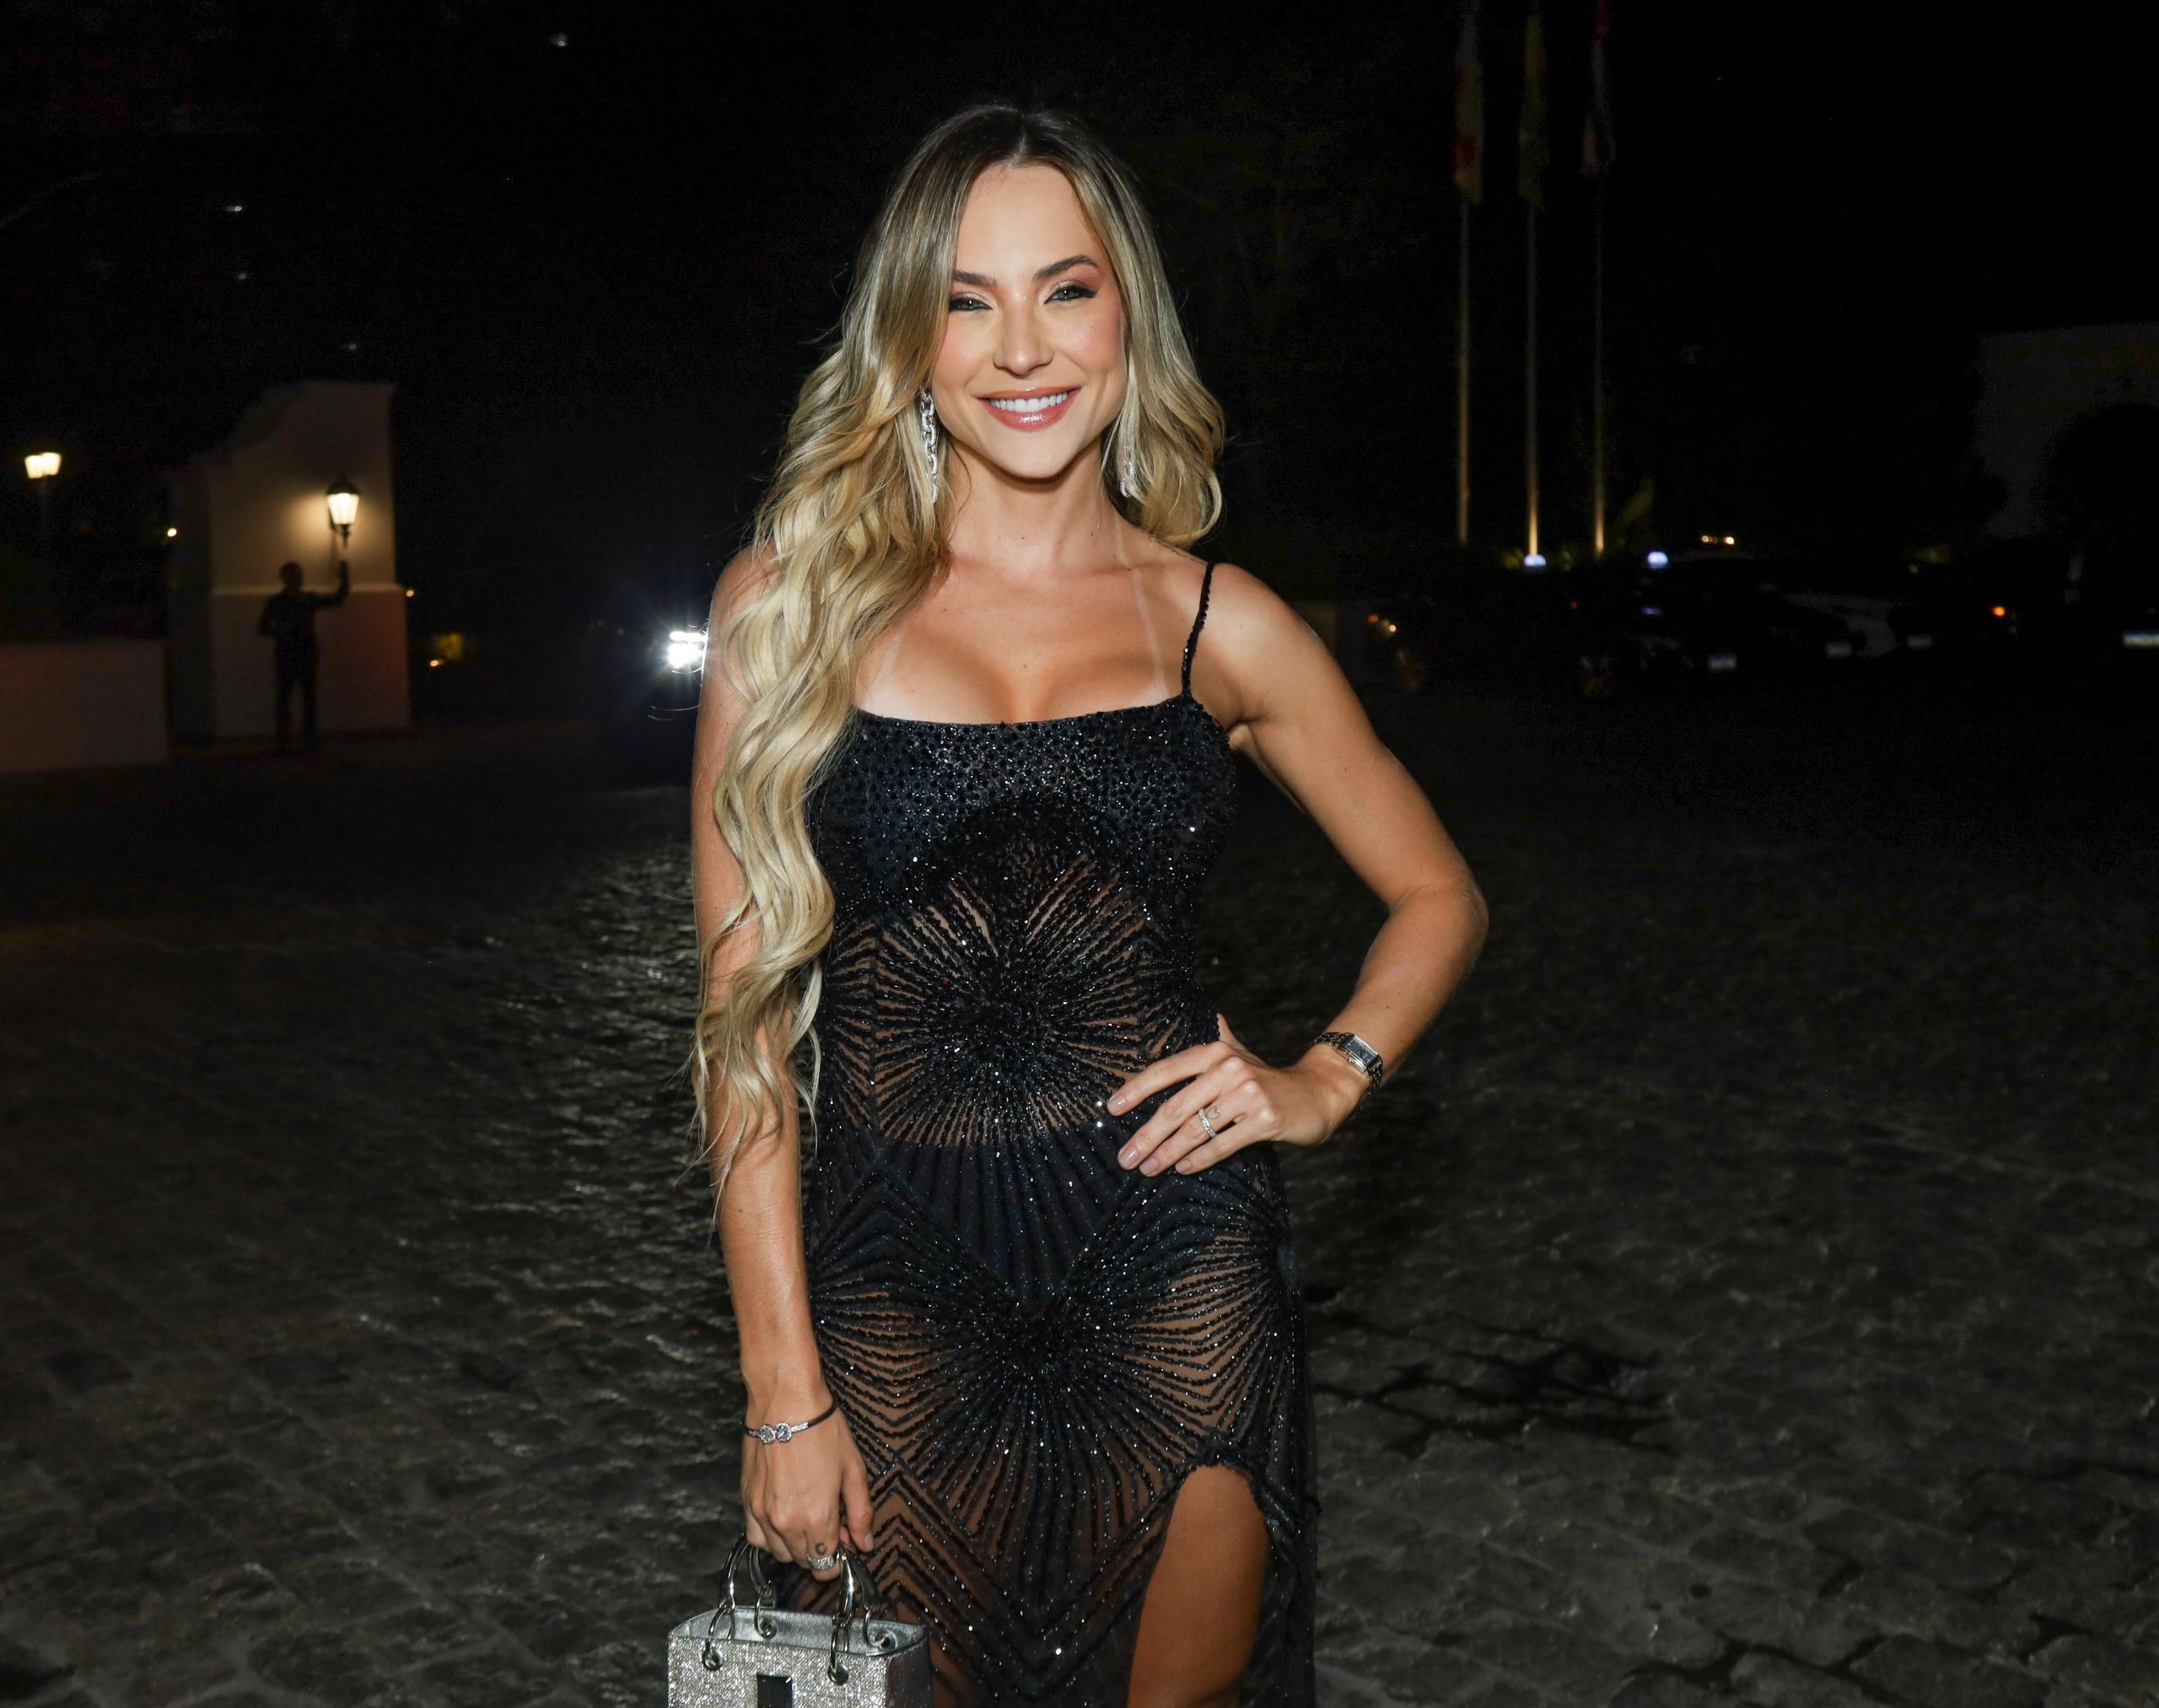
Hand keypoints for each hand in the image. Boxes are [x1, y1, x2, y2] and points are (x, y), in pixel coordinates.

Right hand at [740, 1391, 873, 1581]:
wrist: (786, 1402)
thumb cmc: (823, 1430)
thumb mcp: (854, 1470)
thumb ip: (861, 1513)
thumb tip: (865, 1544)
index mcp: (818, 1518)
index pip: (826, 1565)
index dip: (839, 1559)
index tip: (845, 1543)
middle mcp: (787, 1523)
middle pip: (804, 1562)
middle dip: (821, 1551)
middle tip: (832, 1524)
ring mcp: (762, 1514)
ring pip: (780, 1553)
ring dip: (797, 1546)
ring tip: (809, 1518)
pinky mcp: (747, 1501)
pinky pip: (757, 1538)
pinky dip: (772, 1538)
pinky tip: (785, 1519)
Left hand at [1106, 1015, 1368, 1176]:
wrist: (1319, 1093)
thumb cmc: (1268, 1078)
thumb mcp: (1237, 1052)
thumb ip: (1211, 1037)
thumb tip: (1189, 1008)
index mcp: (1215, 1051)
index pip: (1166, 1070)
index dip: (1135, 1089)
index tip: (1111, 1109)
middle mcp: (1229, 1068)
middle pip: (1175, 1107)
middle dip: (1146, 1135)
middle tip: (1125, 1158)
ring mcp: (1248, 1094)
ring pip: (1194, 1129)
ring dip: (1166, 1154)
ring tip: (1146, 1169)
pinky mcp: (1265, 1120)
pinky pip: (1221, 1144)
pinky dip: (1198, 1160)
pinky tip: (1181, 1169)